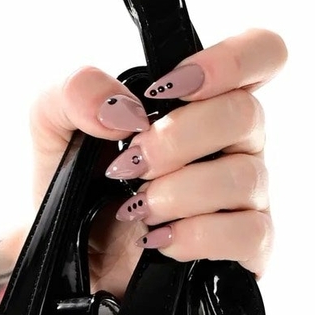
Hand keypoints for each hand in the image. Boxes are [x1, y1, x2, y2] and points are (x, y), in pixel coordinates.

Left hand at [28, 29, 286, 300]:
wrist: (71, 261)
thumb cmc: (79, 189)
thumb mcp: (54, 127)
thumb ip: (74, 92)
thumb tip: (118, 107)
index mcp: (205, 100)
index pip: (261, 53)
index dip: (232, 59)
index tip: (172, 87)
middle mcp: (237, 143)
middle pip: (245, 114)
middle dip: (177, 139)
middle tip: (131, 165)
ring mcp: (248, 196)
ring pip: (244, 177)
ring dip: (178, 193)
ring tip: (135, 209)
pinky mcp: (248, 247)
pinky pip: (248, 233)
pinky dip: (196, 236)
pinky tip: (160, 240)